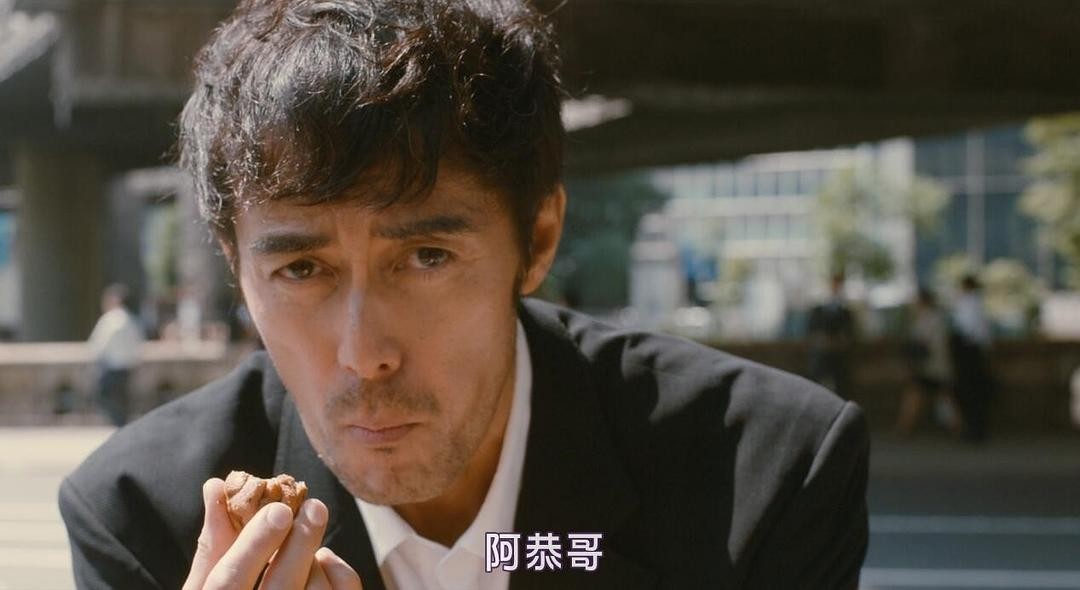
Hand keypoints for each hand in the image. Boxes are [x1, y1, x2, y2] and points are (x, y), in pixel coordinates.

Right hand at [183, 478, 362, 589]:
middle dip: (299, 545)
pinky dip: (339, 576)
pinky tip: (325, 560)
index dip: (253, 546)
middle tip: (315, 507)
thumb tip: (216, 486)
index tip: (279, 510)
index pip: (227, 584)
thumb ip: (213, 546)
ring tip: (310, 527)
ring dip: (316, 558)